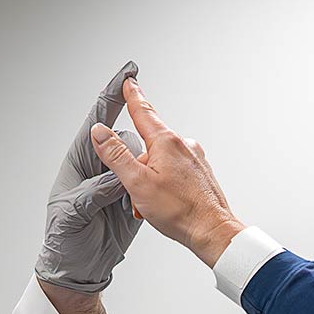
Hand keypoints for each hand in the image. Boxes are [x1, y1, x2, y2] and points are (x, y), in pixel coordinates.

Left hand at [35, 62, 147, 292]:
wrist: (76, 268)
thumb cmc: (63, 239)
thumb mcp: (73, 214)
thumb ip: (94, 192)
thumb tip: (116, 176)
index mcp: (79, 161)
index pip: (97, 121)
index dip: (111, 96)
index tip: (128, 74)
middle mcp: (98, 166)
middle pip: (125, 141)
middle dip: (133, 153)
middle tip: (120, 187)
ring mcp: (117, 181)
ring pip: (141, 162)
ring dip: (141, 176)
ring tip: (125, 205)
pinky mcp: (132, 198)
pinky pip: (147, 184)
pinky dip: (150, 190)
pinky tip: (140, 206)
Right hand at [89, 79, 242, 267]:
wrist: (213, 231)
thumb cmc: (180, 210)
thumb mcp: (137, 182)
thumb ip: (116, 155)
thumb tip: (100, 132)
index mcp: (167, 142)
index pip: (143, 111)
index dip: (133, 96)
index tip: (129, 82)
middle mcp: (184, 145)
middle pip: (148, 146)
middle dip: (136, 168)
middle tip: (135, 194)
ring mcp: (194, 159)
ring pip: (160, 163)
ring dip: (149, 181)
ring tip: (152, 205)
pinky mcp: (200, 173)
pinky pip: (174, 173)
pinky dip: (164, 186)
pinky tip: (166, 204)